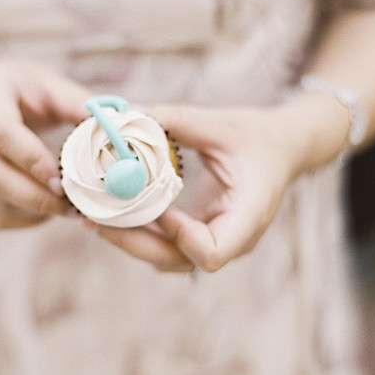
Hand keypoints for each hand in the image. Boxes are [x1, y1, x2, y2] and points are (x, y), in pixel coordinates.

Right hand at [0, 60, 89, 227]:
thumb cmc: (24, 91)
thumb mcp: (49, 85)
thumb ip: (81, 104)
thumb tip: (127, 118)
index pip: (1, 132)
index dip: (32, 159)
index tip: (62, 177)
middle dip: (36, 195)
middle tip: (72, 204)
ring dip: (33, 210)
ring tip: (68, 208)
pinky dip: (24, 219)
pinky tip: (48, 210)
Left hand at [93, 101, 317, 272]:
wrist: (281, 149)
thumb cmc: (256, 136)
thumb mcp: (222, 123)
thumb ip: (179, 120)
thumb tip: (130, 113)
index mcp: (249, 215)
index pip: (213, 251)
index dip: (181, 237)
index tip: (156, 209)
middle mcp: (233, 239)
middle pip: (180, 261)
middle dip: (136, 243)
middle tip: (96, 220)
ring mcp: (216, 241)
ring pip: (168, 259)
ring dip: (131, 242)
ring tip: (93, 218)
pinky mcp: (201, 236)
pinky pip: (167, 247)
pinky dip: (140, 235)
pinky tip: (111, 215)